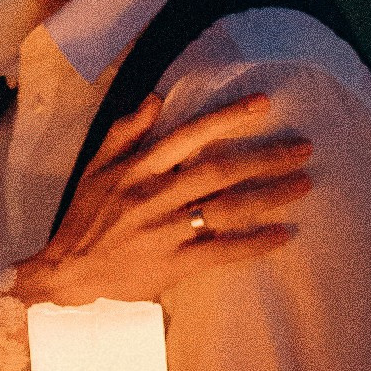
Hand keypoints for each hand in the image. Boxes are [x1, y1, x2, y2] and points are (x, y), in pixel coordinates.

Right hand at [11, 92, 312, 309]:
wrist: (67, 272)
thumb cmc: (83, 217)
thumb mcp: (95, 167)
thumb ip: (126, 131)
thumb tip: (156, 99)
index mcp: (139, 169)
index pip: (190, 135)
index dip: (228, 118)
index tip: (264, 105)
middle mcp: (155, 196)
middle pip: (220, 171)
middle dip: (265, 158)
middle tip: (303, 149)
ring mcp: (166, 231)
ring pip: (226, 209)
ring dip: (269, 196)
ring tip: (303, 185)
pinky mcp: (173, 264)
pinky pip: (221, 252)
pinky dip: (254, 244)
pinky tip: (283, 235)